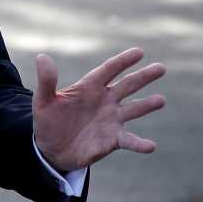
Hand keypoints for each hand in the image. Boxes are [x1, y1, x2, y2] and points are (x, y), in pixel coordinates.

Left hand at [33, 47, 164, 172]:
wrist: (51, 149)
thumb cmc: (48, 121)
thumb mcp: (43, 101)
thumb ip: (46, 81)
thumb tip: (42, 57)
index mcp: (90, 87)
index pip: (109, 70)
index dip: (123, 61)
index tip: (139, 52)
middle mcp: (105, 100)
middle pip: (127, 85)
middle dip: (143, 77)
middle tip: (160, 67)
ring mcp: (111, 119)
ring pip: (134, 109)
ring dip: (147, 105)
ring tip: (160, 100)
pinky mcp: (113, 139)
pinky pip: (130, 140)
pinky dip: (140, 143)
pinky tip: (151, 146)